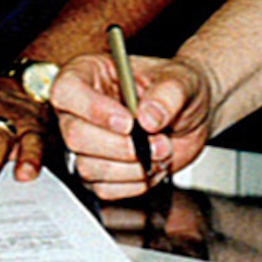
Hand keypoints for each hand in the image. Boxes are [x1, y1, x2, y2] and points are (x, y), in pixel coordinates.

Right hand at [53, 52, 215, 197]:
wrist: (194, 114)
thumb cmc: (179, 87)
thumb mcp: (182, 81)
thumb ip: (167, 95)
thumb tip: (148, 117)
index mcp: (90, 73)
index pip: (67, 90)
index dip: (93, 109)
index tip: (127, 121)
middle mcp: (82, 109)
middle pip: (75, 135)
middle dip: (121, 146)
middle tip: (155, 140)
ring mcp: (88, 142)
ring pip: (88, 167)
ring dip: (132, 166)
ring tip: (161, 150)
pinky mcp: (100, 170)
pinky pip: (104, 188)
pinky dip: (134, 183)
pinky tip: (152, 165)